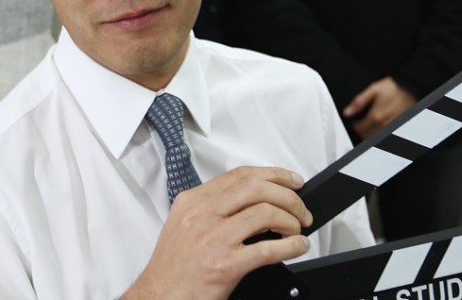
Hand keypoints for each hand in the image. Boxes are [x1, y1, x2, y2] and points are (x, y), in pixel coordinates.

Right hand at [122, 167, 311, 299]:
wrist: (160, 297)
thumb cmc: (174, 267)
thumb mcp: (185, 224)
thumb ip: (213, 208)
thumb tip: (252, 200)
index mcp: (193, 201)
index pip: (240, 175)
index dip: (273, 174)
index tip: (291, 181)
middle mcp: (202, 215)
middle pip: (256, 188)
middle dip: (288, 196)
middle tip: (300, 209)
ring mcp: (213, 239)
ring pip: (265, 213)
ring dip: (291, 220)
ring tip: (297, 229)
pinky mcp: (225, 265)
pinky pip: (268, 249)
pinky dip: (291, 246)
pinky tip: (297, 247)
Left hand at [343, 76, 416, 138]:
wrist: (410, 88)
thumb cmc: (393, 88)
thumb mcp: (373, 89)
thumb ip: (358, 102)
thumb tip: (347, 112)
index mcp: (376, 116)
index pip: (359, 130)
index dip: (355, 125)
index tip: (356, 120)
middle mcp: (385, 125)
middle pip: (366, 137)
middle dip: (362, 130)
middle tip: (363, 123)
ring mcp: (393, 129)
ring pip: (376, 140)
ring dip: (371, 134)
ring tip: (371, 125)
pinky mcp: (399, 129)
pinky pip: (386, 137)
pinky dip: (380, 134)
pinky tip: (381, 126)